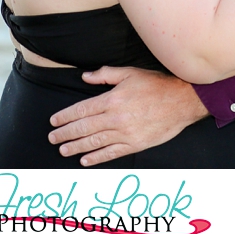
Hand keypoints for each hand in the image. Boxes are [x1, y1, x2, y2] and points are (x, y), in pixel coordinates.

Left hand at [47, 67, 208, 165]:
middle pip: (84, 128)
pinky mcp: (135, 144)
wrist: (182, 101)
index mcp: (112, 99)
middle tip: (52, 138)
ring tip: (63, 150)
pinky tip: (85, 160)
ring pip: (95, 142)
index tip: (54, 121)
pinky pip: (112, 153)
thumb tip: (85, 77)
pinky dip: (97, 158)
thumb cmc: (156, 84)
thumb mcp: (129, 73)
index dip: (66, 116)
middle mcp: (116, 118)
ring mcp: (126, 133)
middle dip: (66, 133)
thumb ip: (105, 75)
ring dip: (76, 147)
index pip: (82, 110)